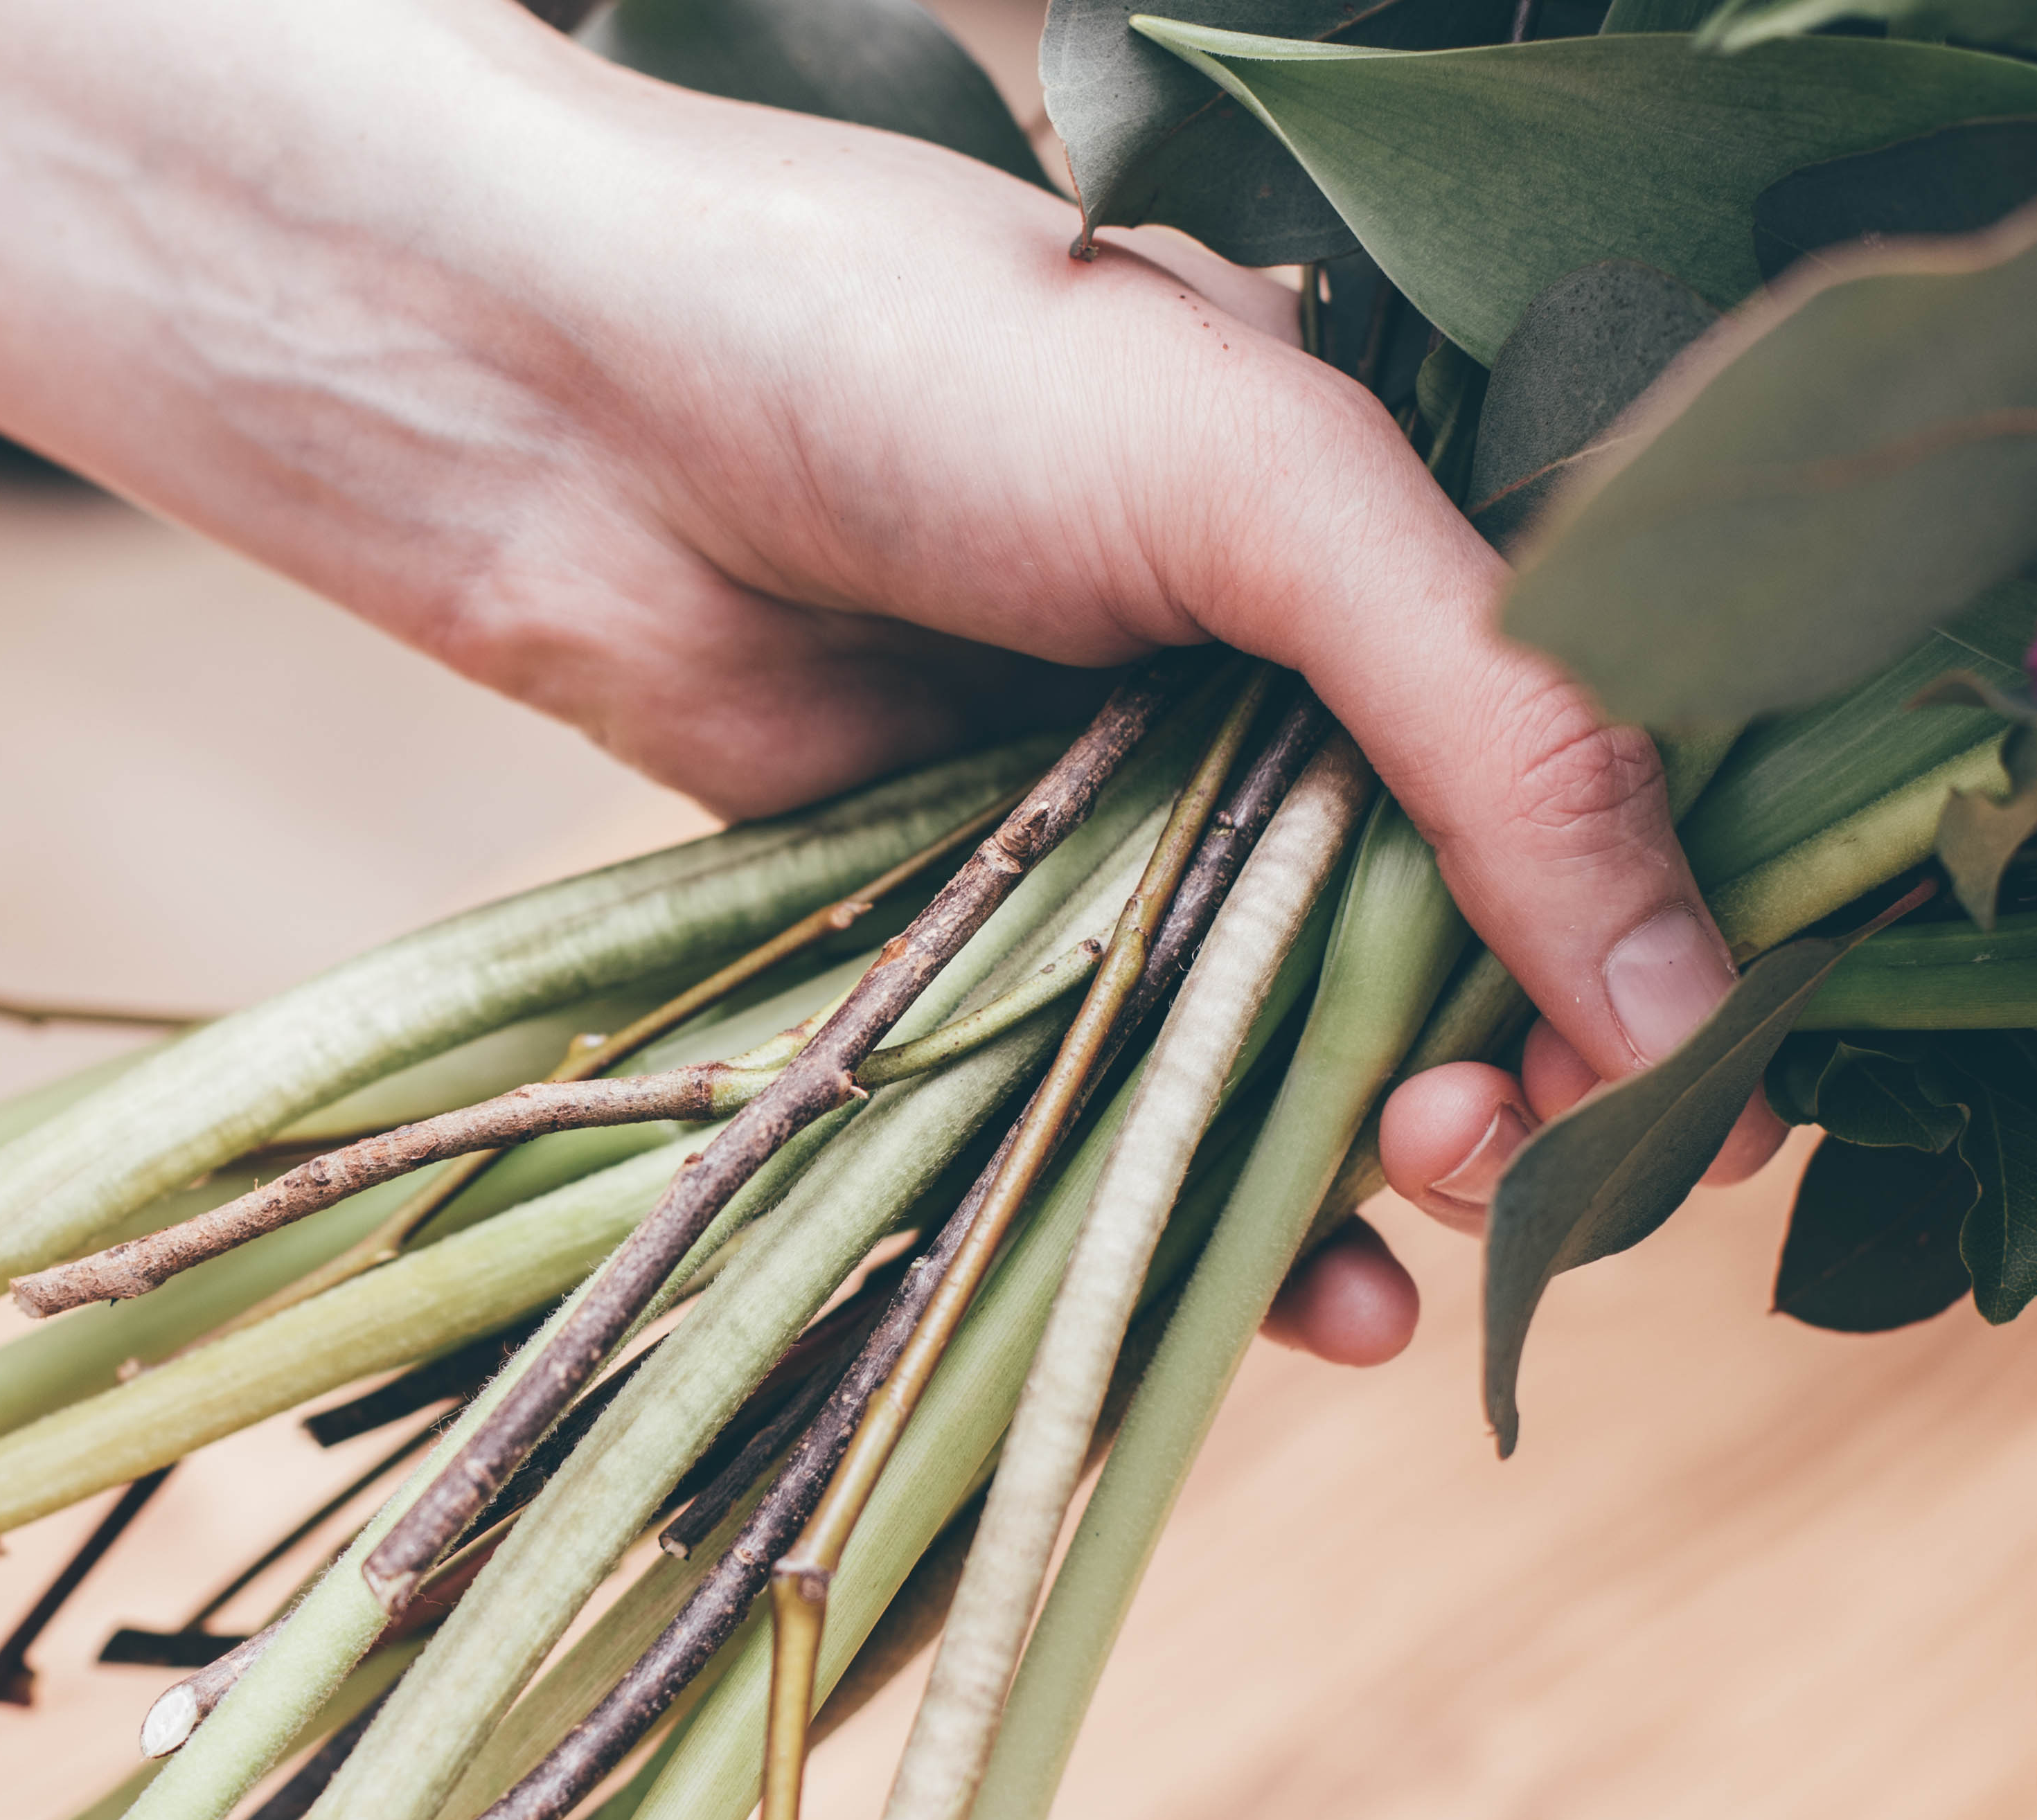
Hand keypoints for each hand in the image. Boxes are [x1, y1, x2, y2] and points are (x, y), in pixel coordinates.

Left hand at [0, 0, 1774, 1375]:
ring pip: (1193, 1009)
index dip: (1626, 923)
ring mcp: (977, 748)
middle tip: (1528, 1239)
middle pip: (1373, 902)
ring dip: (1280, 1170)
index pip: (1518, 740)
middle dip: (1464, 1083)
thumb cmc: (768, 311)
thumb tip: (1649, 959)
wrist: (358, 293)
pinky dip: (1091, 1174)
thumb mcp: (1176, 476)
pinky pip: (996, 1047)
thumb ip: (1437, 689)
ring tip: (1378, 1308)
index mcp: (1247, 503)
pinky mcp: (817, 838)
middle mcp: (1125, 630)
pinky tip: (1205, 1309)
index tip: (1678, 1102)